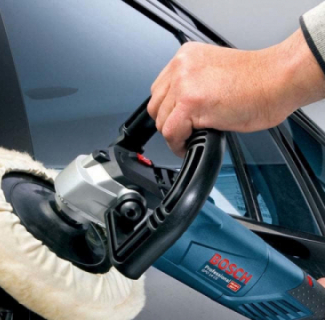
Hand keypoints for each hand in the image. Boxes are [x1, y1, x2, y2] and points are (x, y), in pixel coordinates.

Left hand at [147, 29, 324, 156]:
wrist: (279, 79)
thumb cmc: (257, 80)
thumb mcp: (215, 73)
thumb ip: (193, 84)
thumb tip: (181, 108)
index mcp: (186, 57)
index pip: (159, 90)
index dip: (167, 111)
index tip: (176, 121)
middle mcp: (181, 68)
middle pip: (156, 107)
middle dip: (169, 123)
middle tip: (185, 132)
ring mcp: (184, 85)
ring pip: (162, 122)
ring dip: (176, 135)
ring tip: (191, 138)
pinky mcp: (190, 104)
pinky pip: (171, 133)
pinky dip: (178, 145)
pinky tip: (190, 145)